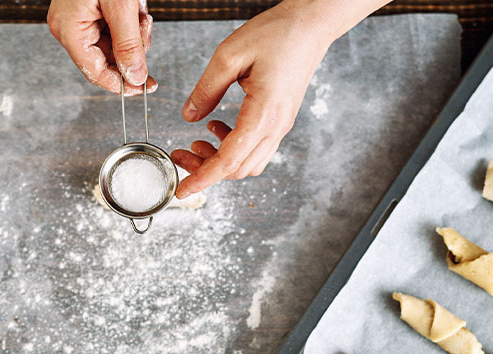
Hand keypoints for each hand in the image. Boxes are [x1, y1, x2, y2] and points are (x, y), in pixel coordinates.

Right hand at [47, 0, 157, 94]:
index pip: (96, 72)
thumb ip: (129, 44)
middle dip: (132, 46)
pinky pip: (113, 25)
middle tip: (143, 29)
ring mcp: (78, 18)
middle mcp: (70, 27)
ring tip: (136, 8)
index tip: (145, 87)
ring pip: (115, 41)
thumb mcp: (120, 5)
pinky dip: (128, 18)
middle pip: (108, 57)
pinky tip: (132, 4)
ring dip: (133, 28)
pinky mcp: (88, 9)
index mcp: (70, 31)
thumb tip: (136, 76)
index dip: (122, 84)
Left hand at [171, 2, 332, 197]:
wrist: (312, 24)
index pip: (229, 160)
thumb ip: (206, 90)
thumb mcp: (229, 55)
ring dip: (220, 161)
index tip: (182, 190)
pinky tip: (217, 128)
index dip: (202, 178)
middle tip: (180, 155)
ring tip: (197, 143)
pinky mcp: (280, 120)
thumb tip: (189, 116)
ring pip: (248, 163)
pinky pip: (256, 148)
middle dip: (205, 169)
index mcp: (264, 113)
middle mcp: (276, 126)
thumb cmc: (278, 33)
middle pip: (237, 169)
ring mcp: (281, 125)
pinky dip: (233, 148)